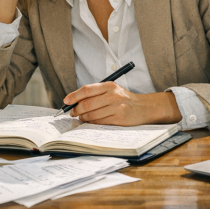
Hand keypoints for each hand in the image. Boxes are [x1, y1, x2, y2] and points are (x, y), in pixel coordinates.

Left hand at [64, 82, 181, 125]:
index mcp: (109, 86)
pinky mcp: (119, 118)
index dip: (74, 96)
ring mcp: (116, 107)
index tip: (66, 101)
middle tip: (72, 113)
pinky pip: (100, 122)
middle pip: (87, 103)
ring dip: (83, 118)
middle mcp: (113, 95)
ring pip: (92, 114)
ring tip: (81, 118)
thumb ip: (96, 93)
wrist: (143, 107)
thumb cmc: (123, 99)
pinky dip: (92, 123)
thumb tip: (75, 101)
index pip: (87, 90)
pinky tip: (90, 122)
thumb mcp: (111, 90)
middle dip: (76, 110)